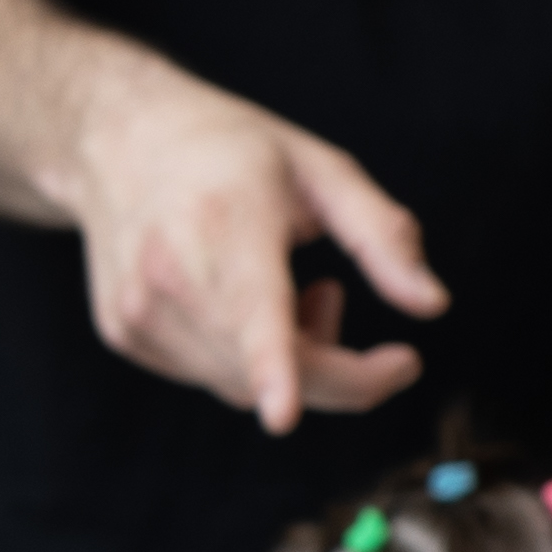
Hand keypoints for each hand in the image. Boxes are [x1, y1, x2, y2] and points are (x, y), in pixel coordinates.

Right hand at [66, 53, 443, 434]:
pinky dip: (250, 361)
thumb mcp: (320, 170)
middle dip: (343, 373)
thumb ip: (383, 236)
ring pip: (241, 387)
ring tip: (307, 291)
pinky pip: (212, 378)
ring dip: (297, 364)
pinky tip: (252, 305)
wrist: (118, 138)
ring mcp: (139, 311)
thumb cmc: (232, 150)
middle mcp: (169, 274)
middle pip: (270, 370)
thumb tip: (433, 306)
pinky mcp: (126, 335)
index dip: (272, 366)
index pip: (252, 309)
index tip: (280, 414)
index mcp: (223, 222)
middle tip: (379, 339)